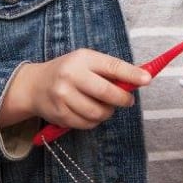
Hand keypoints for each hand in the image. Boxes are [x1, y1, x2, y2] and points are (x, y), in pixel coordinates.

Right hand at [0, 49, 150, 128]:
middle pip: (106, 93)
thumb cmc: (69, 71)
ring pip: (98, 112)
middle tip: (128, 101)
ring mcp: (63, 96)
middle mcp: (71, 76)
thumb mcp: (87, 61)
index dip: (132, 74)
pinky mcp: (59, 114)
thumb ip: (110, 70)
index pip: (112, 66)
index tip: (147, 79)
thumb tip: (140, 78)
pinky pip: (86, 124)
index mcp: (83, 59)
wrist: (34, 85)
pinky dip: (94, 121)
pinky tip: (91, 113)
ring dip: (108, 112)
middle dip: (123, 99)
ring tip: (106, 107)